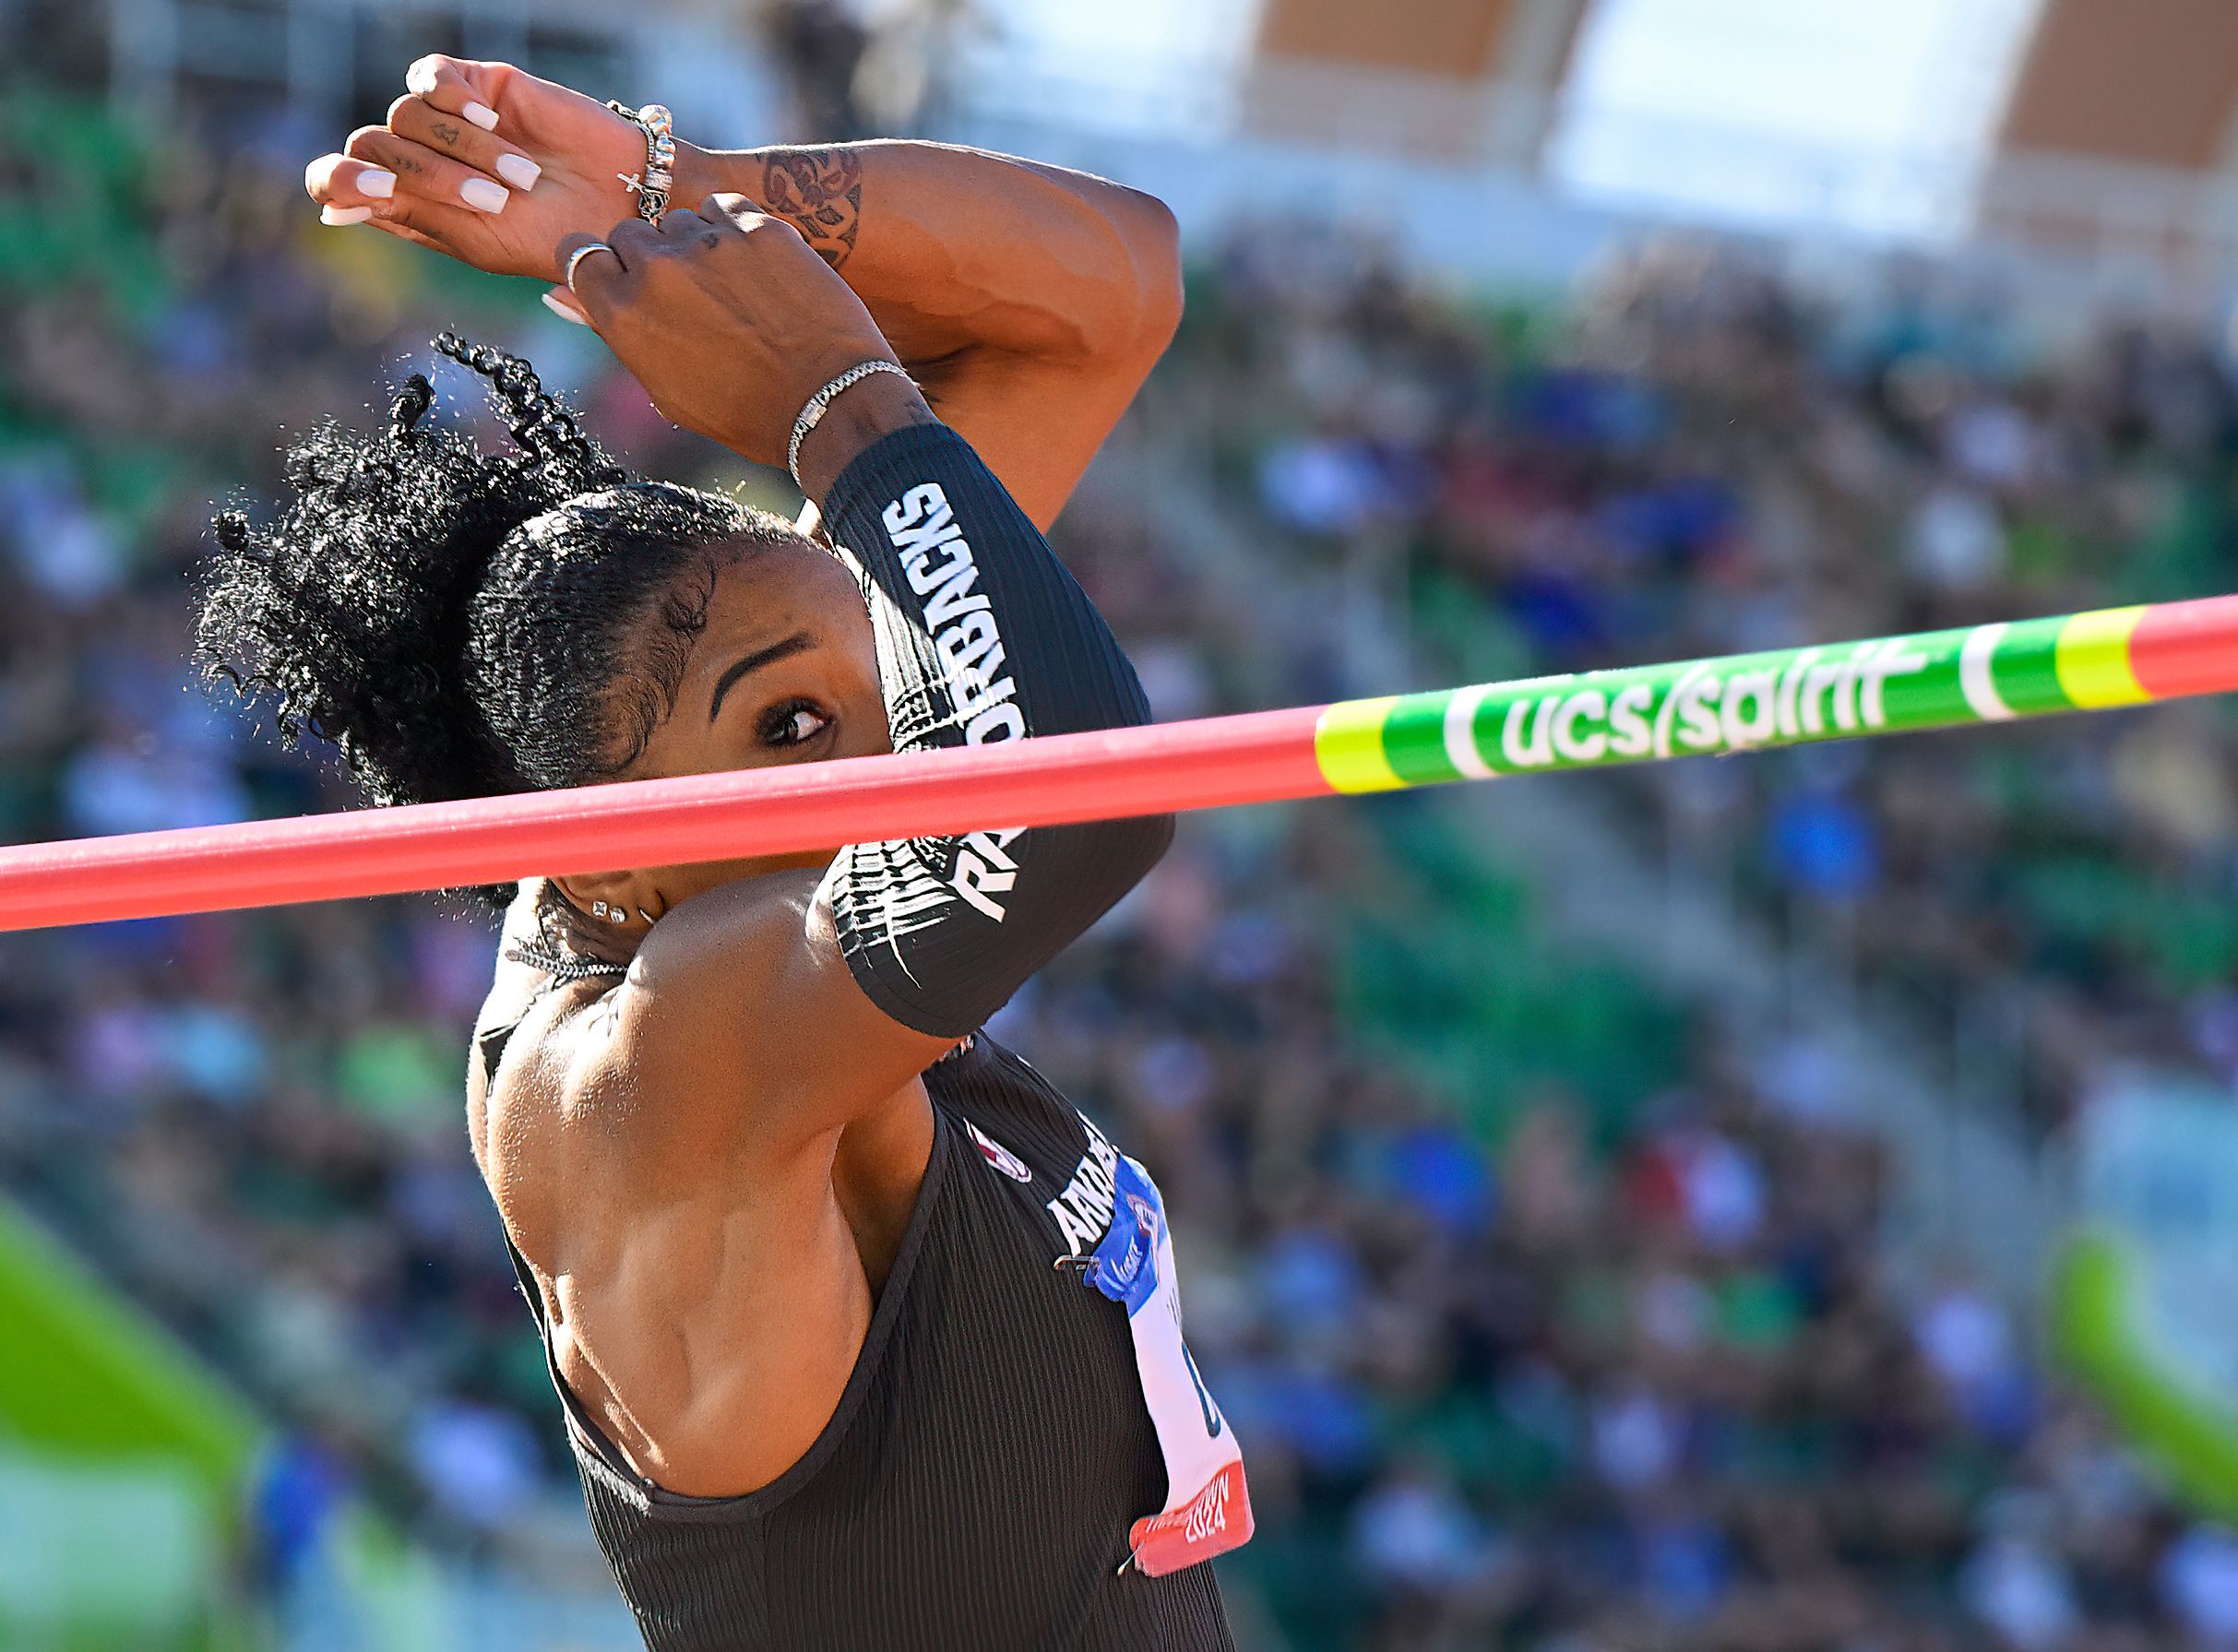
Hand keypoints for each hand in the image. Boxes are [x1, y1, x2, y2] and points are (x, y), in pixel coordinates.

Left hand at [303, 55, 696, 282]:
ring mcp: (444, 120)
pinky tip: (494, 123)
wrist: (616, 205)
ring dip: (464, 150)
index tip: (377, 189)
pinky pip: (431, 75)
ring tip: (520, 177)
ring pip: (406, 115)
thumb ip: (410, 215)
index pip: (337, 177)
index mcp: (409, 203)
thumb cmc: (551, 237)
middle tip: (493, 202)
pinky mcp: (475, 84)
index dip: (338, 178)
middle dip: (429, 177)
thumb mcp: (477, 240)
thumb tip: (333, 207)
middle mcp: (418, 157)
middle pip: (372, 143)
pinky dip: (455, 101)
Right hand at [561, 198, 928, 481]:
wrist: (828, 403)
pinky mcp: (758, 227)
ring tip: (732, 290)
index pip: (579, 255)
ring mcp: (709, 242)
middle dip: (648, 257)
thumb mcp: (666, 388)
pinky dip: (735, 230)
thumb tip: (559, 295)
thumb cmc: (744, 412)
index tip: (620, 280)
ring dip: (695, 244)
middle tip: (688, 296)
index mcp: (623, 312)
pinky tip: (757, 269)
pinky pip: (726, 207)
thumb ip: (612, 331)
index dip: (599, 266)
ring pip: (680, 219)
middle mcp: (657, 268)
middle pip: (628, 234)